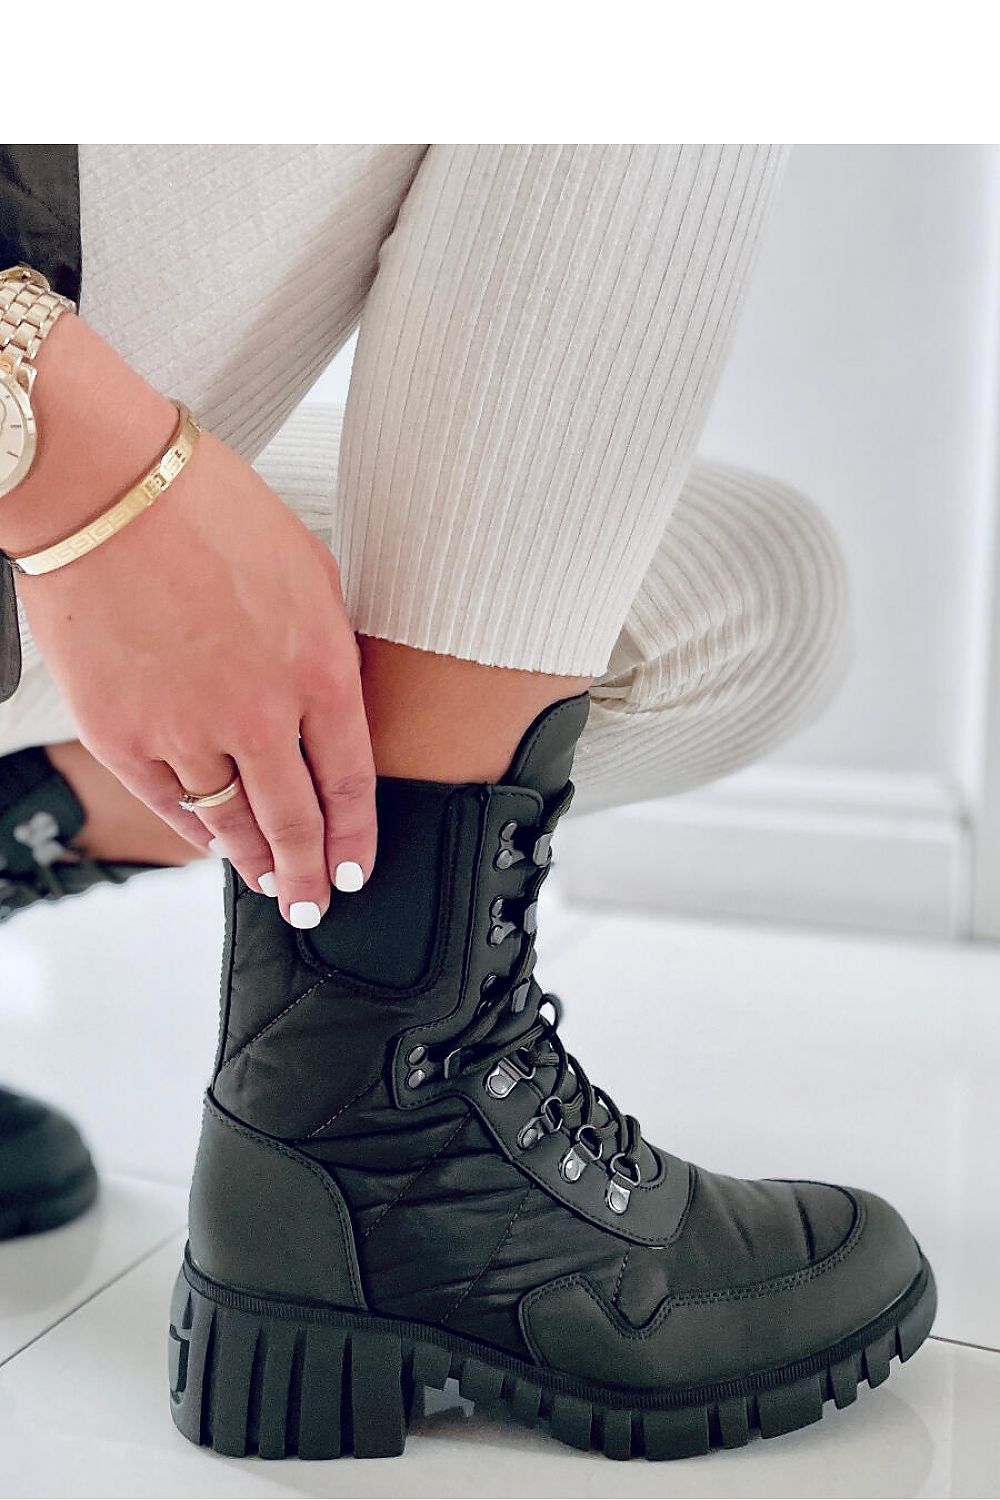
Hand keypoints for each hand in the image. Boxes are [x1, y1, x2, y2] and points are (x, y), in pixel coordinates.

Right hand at [6, 318, 375, 925]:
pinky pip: (169, 805)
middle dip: (306, 874)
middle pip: (294, 821)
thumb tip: (330, 708)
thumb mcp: (309, 570)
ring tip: (265, 882)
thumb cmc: (210, 509)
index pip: (351, 782)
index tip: (354, 871)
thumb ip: (328, 649)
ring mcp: (187, 730)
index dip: (355, 837)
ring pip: (231, 824)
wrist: (105, 486)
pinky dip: (194, 832)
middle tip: (311, 904)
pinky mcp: (122, 734)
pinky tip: (209, 845)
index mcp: (321, 669)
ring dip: (253, 861)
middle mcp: (260, 714)